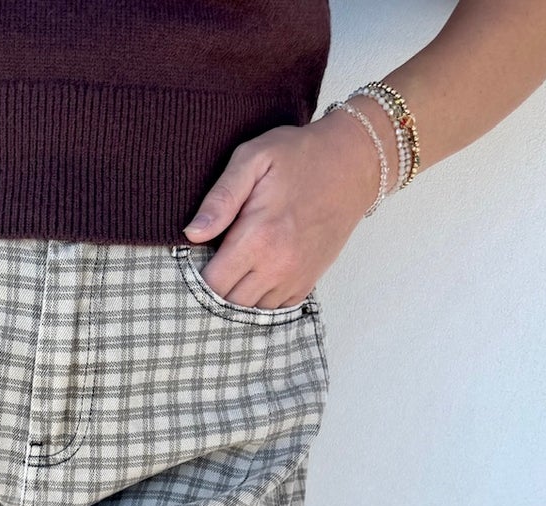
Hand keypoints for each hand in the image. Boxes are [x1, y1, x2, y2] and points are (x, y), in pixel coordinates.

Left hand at [181, 107, 394, 308]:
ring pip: (250, 309)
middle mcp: (276, 266)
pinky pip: (274, 308)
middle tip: (215, 260)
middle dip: (216, 286)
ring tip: (236, 266)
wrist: (352, 165)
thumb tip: (193, 233)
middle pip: (228, 302)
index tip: (198, 256)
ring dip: (238, 294)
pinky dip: (261, 297)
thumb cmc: (299, 156)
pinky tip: (257, 273)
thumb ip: (220, 198)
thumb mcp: (253, 159)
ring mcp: (294, 278)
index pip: (211, 283)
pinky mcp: (307, 282)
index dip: (198, 274)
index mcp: (257, 237)